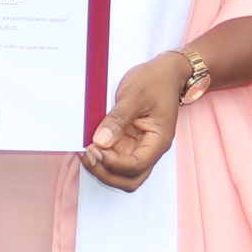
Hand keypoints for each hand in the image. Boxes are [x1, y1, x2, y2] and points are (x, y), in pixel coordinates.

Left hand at [83, 52, 187, 190]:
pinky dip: (102, 157)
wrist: (165, 72)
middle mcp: (150, 149)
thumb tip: (102, 141)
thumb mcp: (135, 95)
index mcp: (158, 140)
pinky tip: (90, 146)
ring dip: (103, 169)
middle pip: (130, 179)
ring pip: (122, 173)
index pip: (137, 165)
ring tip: (86, 152)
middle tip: (89, 155)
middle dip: (107, 173)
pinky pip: (116, 158)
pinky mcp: (130, 141)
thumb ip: (118, 119)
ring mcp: (139, 147)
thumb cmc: (156, 81)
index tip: (95, 149)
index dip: (113, 163)